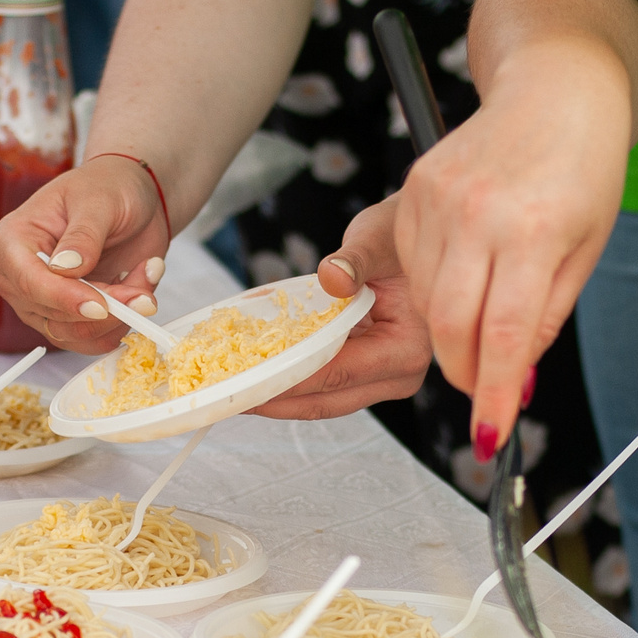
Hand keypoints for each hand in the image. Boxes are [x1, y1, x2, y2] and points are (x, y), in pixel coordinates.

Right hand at [0, 155, 169, 351]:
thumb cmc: (108, 187)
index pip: (28, 282)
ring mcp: (43, 302)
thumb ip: (83, 235)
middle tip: (142, 288)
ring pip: (74, 334)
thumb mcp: (98, 201)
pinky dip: (123, 323)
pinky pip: (92, 340)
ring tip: (144, 279)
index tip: (101, 305)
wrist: (133, 198)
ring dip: (119, 316)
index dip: (65, 299)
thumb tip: (65, 268)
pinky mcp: (69, 318)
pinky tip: (140, 290)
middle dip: (104, 308)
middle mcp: (20, 277)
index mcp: (12, 241)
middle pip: (51, 315)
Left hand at [250, 200, 430, 419]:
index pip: (338, 373)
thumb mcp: (377, 239)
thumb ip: (355, 260)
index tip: (248, 381)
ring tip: (232, 392)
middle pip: (326, 400)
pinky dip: (288, 382)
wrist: (411, 241)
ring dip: (276, 398)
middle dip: (274, 401)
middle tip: (226, 397)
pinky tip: (254, 376)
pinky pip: (321, 386)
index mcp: (407, 349)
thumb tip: (332, 278)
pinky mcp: (364, 376)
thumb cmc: (397, 236)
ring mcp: (382, 381)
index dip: (289, 380)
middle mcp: (399, 375)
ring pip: (321, 402)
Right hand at [391, 43, 629, 460]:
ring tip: (486, 310)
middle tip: (487, 385)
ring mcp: (436, 201)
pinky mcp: (412, 193)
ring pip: (426, 303)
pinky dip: (435, 289)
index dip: (495, 393)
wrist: (555, 86)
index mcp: (535, 231)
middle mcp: (478, 215)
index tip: (491, 435)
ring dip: (453, 329)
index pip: (505, 334)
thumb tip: (516, 382)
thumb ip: (546, 318)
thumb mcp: (586, 249)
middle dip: (465, 372)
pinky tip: (466, 271)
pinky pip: (411, 268)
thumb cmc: (584, 167)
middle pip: (449, 327)